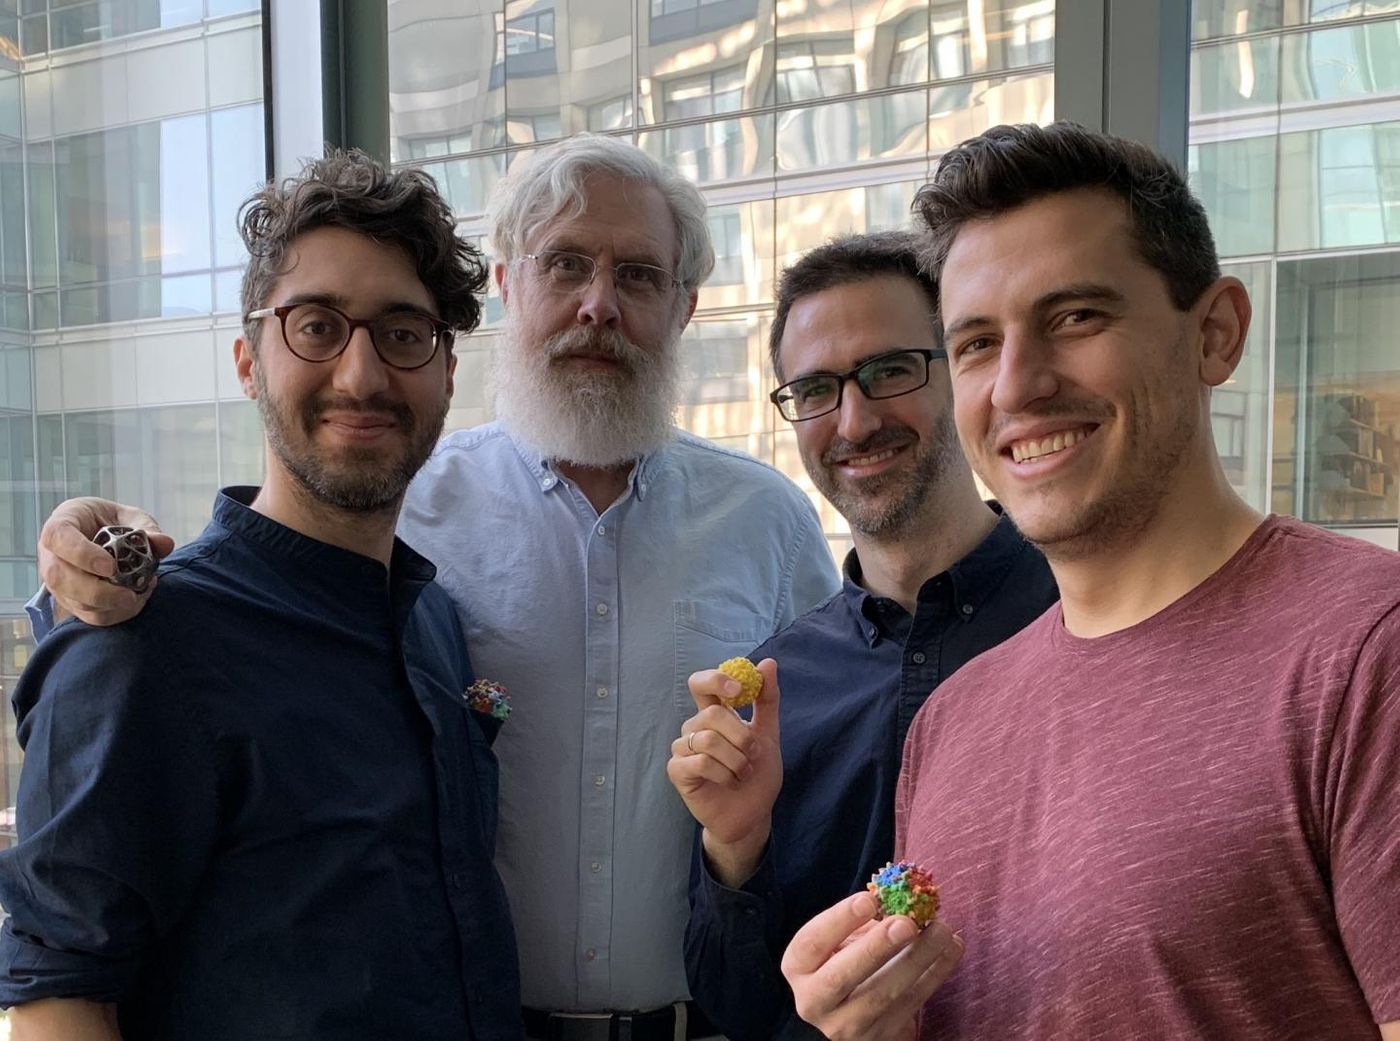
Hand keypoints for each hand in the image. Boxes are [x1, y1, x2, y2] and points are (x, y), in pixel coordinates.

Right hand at [38, 497, 175, 626]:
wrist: (99, 533)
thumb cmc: (110, 521)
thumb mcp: (130, 517)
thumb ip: (146, 528)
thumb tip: (165, 544)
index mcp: (62, 524)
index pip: (59, 538)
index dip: (82, 555)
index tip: (110, 566)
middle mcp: (51, 555)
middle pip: (61, 578)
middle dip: (97, 592)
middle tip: (130, 594)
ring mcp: (58, 582)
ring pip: (74, 602)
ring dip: (111, 606)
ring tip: (140, 593)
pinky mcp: (72, 602)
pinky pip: (89, 616)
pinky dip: (116, 614)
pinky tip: (137, 600)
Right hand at [666, 658, 782, 885]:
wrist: (752, 814)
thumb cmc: (757, 775)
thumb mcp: (769, 734)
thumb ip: (767, 700)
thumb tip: (768, 662)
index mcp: (714, 714)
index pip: (702, 683)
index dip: (717, 680)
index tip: (737, 690)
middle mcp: (695, 727)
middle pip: (712, 714)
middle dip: (741, 736)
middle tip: (753, 754)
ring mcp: (683, 749)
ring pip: (708, 740)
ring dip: (736, 760)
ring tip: (743, 773)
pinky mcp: (677, 770)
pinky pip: (701, 762)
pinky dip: (724, 773)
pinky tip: (729, 783)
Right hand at [782, 892, 963, 1040]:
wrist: (857, 1012)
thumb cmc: (849, 959)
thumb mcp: (843, 938)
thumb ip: (862, 918)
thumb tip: (899, 893)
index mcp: (799, 967)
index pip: (812, 942)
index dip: (839, 920)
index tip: (869, 899)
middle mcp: (814, 1001)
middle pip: (842, 976)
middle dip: (877, 947)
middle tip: (907, 923)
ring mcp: (847, 1026)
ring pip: (883, 994)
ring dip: (917, 960)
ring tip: (941, 930)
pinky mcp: (881, 1037)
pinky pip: (911, 1004)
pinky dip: (935, 974)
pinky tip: (952, 948)